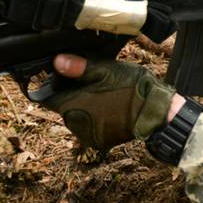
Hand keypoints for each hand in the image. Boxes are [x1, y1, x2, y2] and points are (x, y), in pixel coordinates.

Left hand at [43, 54, 176, 151]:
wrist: (156, 111)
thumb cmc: (131, 88)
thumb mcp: (105, 70)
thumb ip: (78, 67)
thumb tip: (56, 61)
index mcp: (71, 105)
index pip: (47, 96)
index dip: (53, 84)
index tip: (64, 75)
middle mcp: (74, 125)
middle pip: (62, 105)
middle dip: (71, 93)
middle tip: (89, 81)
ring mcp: (86, 136)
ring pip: (75, 116)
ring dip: (82, 105)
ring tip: (101, 94)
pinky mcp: (98, 141)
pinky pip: (87, 126)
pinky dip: (93, 117)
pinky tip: (107, 107)